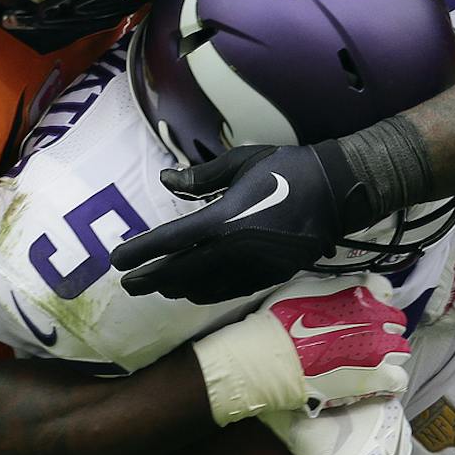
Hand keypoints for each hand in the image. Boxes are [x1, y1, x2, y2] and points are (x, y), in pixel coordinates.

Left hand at [113, 143, 349, 303]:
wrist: (337, 192)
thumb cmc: (287, 169)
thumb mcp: (241, 162)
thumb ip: (201, 177)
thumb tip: (166, 179)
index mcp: (224, 219)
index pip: (171, 241)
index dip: (141, 252)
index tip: (118, 260)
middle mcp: (235, 250)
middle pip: (181, 272)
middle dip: (151, 279)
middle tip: (129, 284)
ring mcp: (253, 267)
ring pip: (204, 287)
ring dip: (177, 288)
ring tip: (159, 285)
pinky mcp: (270, 276)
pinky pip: (230, 291)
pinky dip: (207, 292)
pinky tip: (194, 290)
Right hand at [191, 274, 411, 424]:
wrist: (272, 357)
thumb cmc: (282, 321)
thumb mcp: (306, 288)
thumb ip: (333, 289)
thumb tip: (338, 293)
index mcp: (362, 292)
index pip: (384, 290)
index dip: (373, 302)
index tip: (361, 312)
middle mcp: (377, 318)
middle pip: (395, 322)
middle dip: (383, 329)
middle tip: (364, 339)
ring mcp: (380, 348)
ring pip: (400, 350)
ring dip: (388, 353)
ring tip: (369, 362)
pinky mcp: (377, 377)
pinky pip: (399, 379)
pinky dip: (391, 381)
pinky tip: (378, 383)